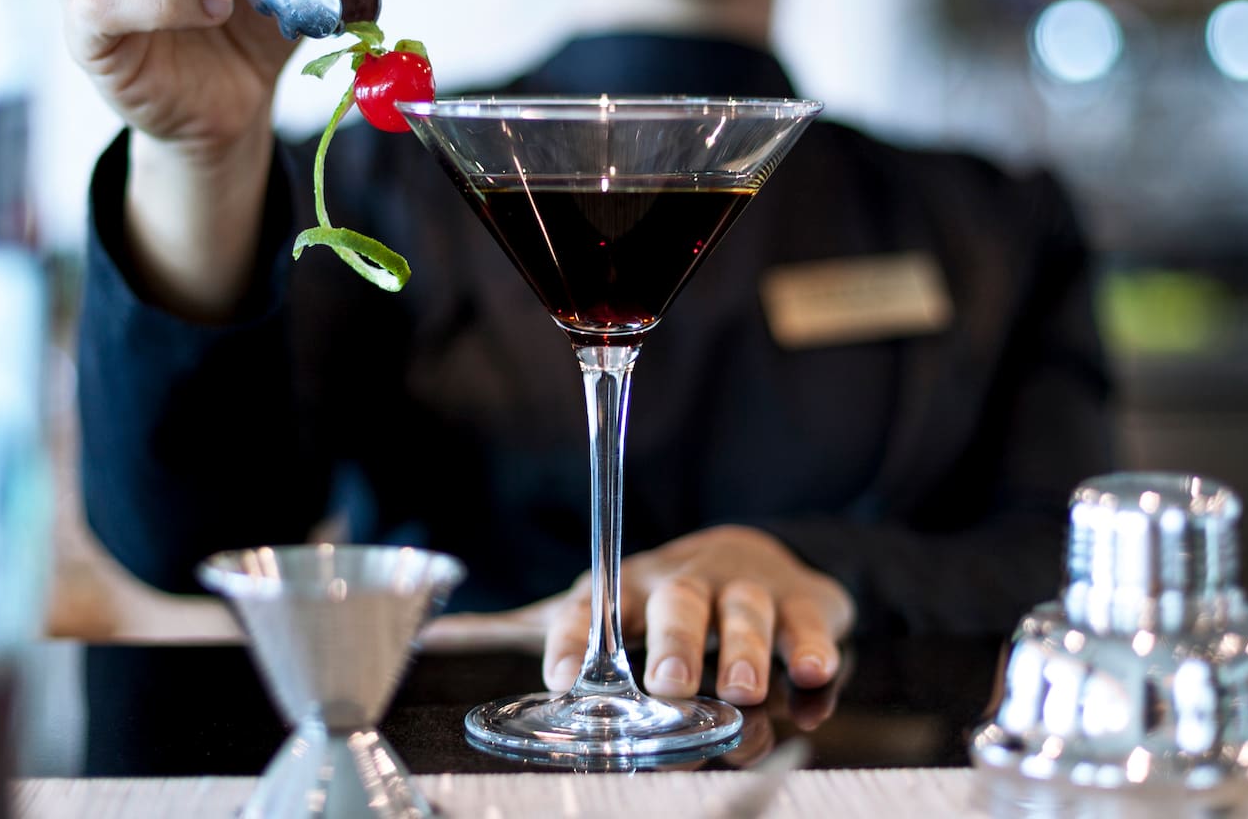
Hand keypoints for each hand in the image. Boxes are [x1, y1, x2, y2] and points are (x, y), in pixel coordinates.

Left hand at [423, 526, 854, 705]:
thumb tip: (432, 631)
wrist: (755, 555)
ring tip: (741, 692)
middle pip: (676, 605)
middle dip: (673, 645)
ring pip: (745, 614)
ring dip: (744, 652)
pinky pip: (811, 625)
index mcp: (627, 590)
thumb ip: (533, 629)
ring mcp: (746, 590)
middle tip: (667, 687)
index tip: (566, 682)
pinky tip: (813, 683)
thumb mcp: (596, 609)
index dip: (578, 642)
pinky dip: (815, 654)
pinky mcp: (802, 602)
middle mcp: (684, 584)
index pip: (593, 608)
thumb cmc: (660, 600)